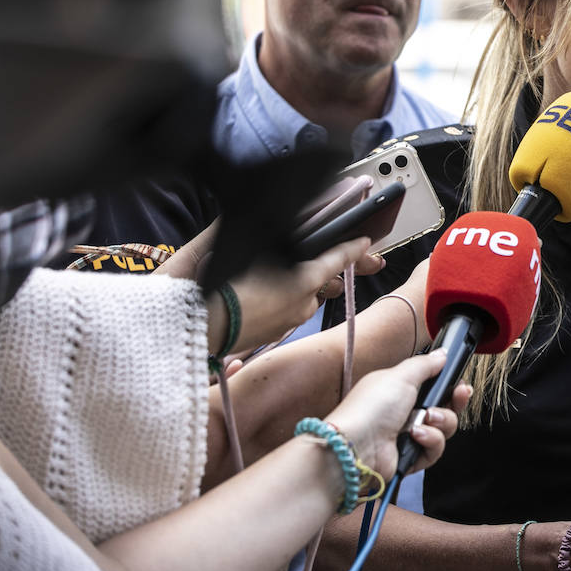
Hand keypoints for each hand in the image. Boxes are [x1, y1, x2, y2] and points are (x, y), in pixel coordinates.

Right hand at [225, 237, 385, 353]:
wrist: (203, 324)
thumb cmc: (228, 284)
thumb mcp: (255, 252)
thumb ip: (278, 243)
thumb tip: (287, 237)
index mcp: (306, 279)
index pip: (339, 258)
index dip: (354, 248)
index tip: (366, 241)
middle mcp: (305, 302)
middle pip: (321, 281)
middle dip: (322, 272)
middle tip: (315, 264)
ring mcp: (292, 321)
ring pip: (303, 298)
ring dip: (296, 288)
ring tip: (271, 279)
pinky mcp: (277, 333)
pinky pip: (285, 312)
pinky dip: (280, 302)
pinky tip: (260, 297)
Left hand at [323, 350, 468, 476]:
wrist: (355, 446)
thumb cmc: (371, 408)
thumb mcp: (401, 376)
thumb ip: (425, 364)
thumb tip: (443, 354)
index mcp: (400, 390)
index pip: (434, 387)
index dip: (450, 385)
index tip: (459, 383)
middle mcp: (405, 413)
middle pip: (445, 408)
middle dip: (454, 402)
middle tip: (458, 395)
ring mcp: (408, 436)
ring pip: (444, 429)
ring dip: (441, 421)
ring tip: (426, 419)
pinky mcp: (411, 458)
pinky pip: (435, 449)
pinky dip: (430, 441)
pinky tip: (416, 436)